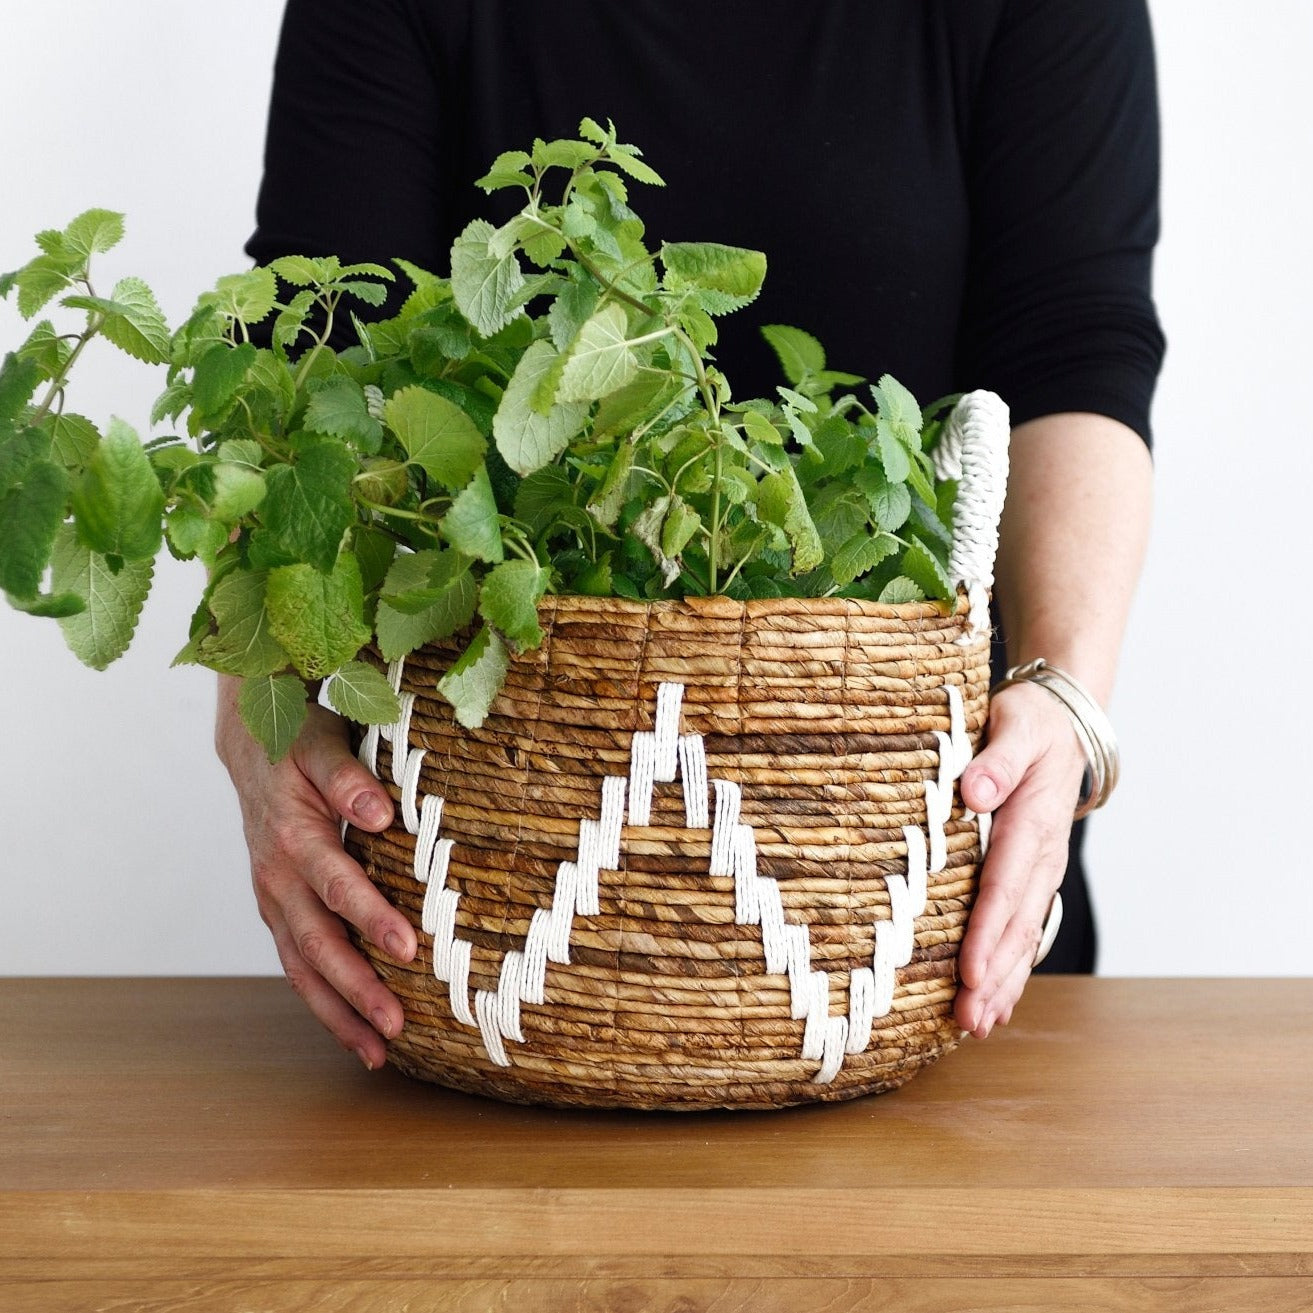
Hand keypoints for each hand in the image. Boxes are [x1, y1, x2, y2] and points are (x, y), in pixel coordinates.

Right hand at [215, 678, 415, 1069]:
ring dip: (339, 1012)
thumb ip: (349, 778)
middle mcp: (277, 879)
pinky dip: (324, 1004)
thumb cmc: (299, 743)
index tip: (409, 948)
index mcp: (294, 837)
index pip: (338, 887)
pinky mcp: (279, 912)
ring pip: (303, 968)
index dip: (372, 919)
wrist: (251, 746)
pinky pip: (299, 965)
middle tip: (398, 1024)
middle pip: (318, 944)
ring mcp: (274, 901)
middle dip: (358, 988)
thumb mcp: (322, 744)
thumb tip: (382, 813)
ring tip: (380, 1052)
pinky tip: (357, 1033)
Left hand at [954, 681, 1085, 1038]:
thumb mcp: (1015, 725)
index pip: (1004, 886)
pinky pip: (1022, 928)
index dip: (986, 932)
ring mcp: (1039, 871)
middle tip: (968, 1020)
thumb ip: (998, 759)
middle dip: (993, 976)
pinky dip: (1009, 966)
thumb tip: (974, 792)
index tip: (968, 971)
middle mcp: (1040, 856)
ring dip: (1002, 982)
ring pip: (1022, 936)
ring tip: (978, 1025)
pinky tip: (995, 1002)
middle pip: (1016, 926)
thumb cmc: (1031, 724)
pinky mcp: (1031, 876)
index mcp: (1032, 823)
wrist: (1062, 724)